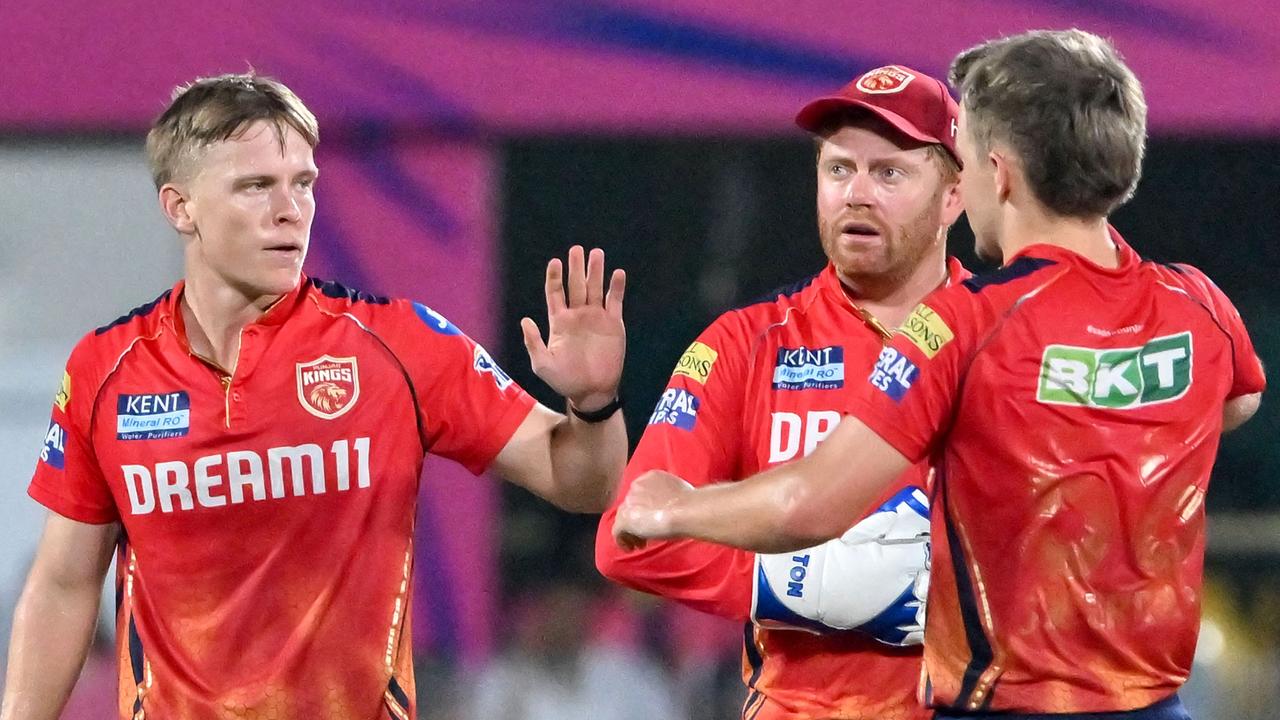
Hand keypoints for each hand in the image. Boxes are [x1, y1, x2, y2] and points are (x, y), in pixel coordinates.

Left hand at [521, 245, 625, 410]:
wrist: (591, 391)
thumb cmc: (564, 380)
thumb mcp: (543, 363)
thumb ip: (533, 342)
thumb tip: (525, 320)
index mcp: (559, 321)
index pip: (555, 292)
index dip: (555, 277)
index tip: (555, 262)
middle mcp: (577, 315)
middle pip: (576, 285)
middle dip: (576, 267)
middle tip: (577, 249)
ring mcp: (596, 318)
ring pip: (596, 289)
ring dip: (596, 272)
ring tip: (597, 253)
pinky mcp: (614, 324)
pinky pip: (615, 302)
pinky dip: (616, 288)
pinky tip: (617, 273)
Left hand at [612, 470, 693, 549]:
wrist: (686, 510)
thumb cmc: (691, 504)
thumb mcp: (680, 493)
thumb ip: (668, 498)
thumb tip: (669, 508)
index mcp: (650, 477)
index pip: (642, 494)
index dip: (646, 509)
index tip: (653, 521)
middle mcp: (636, 486)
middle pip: (631, 506)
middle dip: (638, 521)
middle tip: (647, 534)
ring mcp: (628, 502)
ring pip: (623, 519)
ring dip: (631, 532)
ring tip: (640, 545)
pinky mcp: (624, 518)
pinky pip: (618, 532)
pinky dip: (623, 541)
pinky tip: (631, 549)